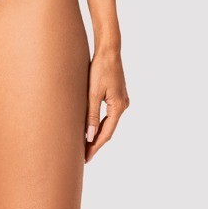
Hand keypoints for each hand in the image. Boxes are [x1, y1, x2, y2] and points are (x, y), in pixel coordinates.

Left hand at [84, 45, 128, 163]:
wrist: (109, 50)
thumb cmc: (100, 69)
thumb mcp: (93, 93)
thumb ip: (91, 115)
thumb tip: (89, 136)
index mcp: (118, 107)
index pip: (106, 134)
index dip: (95, 146)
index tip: (86, 158)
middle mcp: (123, 106)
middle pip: (108, 130)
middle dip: (96, 142)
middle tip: (84, 156)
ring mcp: (122, 100)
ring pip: (109, 122)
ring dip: (98, 133)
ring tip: (86, 144)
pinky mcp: (118, 95)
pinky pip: (109, 114)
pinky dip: (100, 122)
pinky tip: (92, 126)